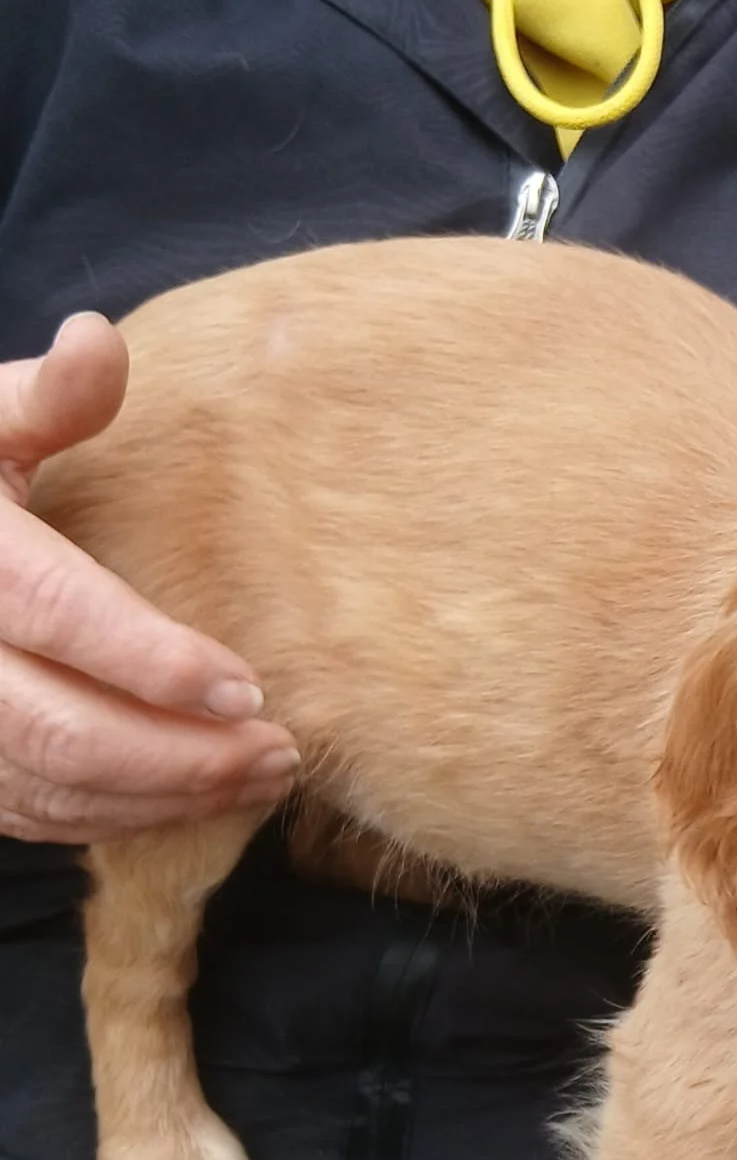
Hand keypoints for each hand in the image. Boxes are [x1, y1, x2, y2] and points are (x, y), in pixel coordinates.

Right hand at [0, 313, 299, 842]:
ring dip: (165, 798)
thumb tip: (100, 341)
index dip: (155, 661)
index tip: (248, 688)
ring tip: (264, 777)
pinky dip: (118, 818)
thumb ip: (44, 398)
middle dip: (183, 756)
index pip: (59, 614)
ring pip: (50, 786)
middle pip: (61, 729)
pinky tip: (194, 800)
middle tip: (282, 752)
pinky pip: (31, 814)